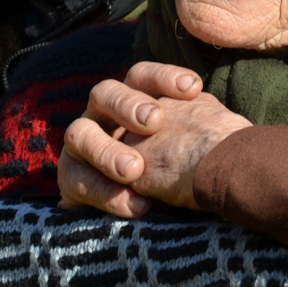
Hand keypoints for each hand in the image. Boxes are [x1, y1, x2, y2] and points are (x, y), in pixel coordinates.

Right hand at [59, 62, 251, 215]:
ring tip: (133, 170)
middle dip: (128, 105)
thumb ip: (194, 129)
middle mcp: (102, 116)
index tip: (195, 89)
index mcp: (131, 101)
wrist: (143, 210)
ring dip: (106, 150)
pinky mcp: (71, 178)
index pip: (141, 77)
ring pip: (79, 133)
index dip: (164, 77)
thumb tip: (216, 115)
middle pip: (104, 92)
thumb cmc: (178, 172)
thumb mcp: (187, 147)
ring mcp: (82, 145)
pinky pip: (76, 179)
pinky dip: (105, 193)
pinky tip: (136, 206)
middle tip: (154, 122)